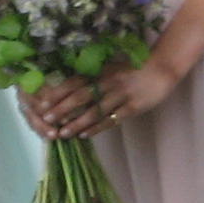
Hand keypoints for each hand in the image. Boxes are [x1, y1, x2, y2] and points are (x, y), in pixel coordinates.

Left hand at [27, 60, 182, 140]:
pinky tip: (85, 135)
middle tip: (47, 119)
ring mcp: (121, 95)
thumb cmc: (133, 68)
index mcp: (102, 70)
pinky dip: (96, 128)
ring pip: (94, 111)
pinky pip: (111, 120)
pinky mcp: (132, 107)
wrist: (161, 68)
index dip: (58, 92)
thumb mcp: (112, 67)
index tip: (42, 103)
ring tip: (63, 133)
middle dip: (62, 109)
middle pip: (81, 96)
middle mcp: (109, 82)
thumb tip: (70, 88)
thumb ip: (94, 76)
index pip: (75, 81)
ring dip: (77, 123)